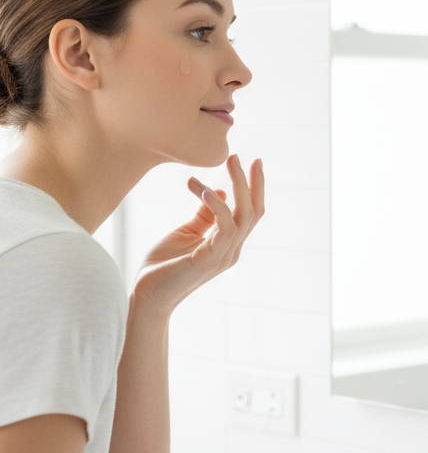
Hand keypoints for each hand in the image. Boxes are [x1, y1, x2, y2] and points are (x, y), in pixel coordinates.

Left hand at [132, 155, 263, 314]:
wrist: (148, 296)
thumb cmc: (164, 266)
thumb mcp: (186, 233)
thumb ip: (204, 216)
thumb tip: (217, 191)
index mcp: (229, 244)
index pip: (250, 213)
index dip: (254, 188)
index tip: (251, 162)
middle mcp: (232, 250)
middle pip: (254, 212)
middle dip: (252, 182)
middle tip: (244, 156)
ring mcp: (224, 256)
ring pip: (244, 216)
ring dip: (239, 185)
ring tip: (230, 161)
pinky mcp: (209, 260)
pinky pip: (224, 228)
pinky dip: (218, 206)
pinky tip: (203, 188)